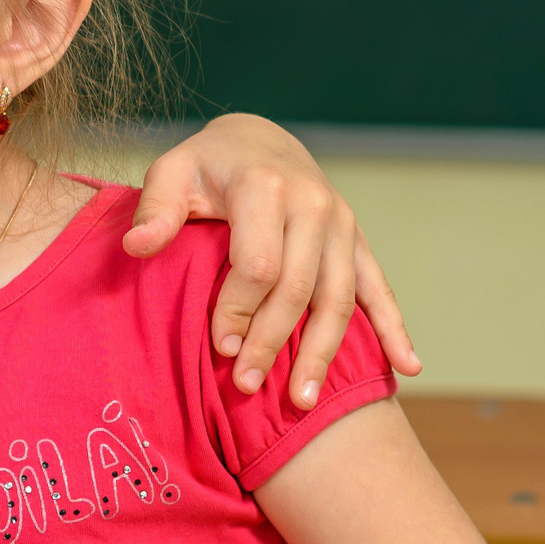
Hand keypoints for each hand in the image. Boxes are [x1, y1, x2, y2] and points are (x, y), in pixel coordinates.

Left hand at [123, 113, 422, 407]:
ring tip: (303, 402)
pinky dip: (395, 329)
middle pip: (299, 288)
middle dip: (273, 342)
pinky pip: (379, 289)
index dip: (239, 309)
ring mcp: (342, 224)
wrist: (258, 141)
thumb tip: (137, 247)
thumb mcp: (172, 172)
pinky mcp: (357, 241)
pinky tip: (407, 368)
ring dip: (322, 353)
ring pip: (339, 299)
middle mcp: (314, 204)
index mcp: (266, 186)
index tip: (220, 347)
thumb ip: (155, 209)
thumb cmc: (206, 166)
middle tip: (248, 386)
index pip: (259, 263)